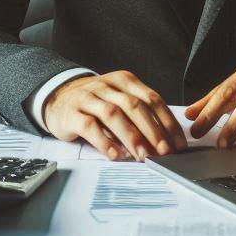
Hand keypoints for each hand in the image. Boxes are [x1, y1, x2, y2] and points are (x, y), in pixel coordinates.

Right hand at [42, 70, 188, 161]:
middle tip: (164, 151)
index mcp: (124, 80)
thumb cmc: (96, 103)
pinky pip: (90, 127)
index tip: (177, 142)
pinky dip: (105, 142)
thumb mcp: (118, 100)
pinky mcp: (72, 114)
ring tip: (143, 155)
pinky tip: (115, 155)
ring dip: (131, 136)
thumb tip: (165, 140)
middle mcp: (108, 85)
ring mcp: (88, 97)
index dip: (167, 121)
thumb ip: (139, 114)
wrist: (58, 98)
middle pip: (134, 105)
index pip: (151, 98)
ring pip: (113, 114)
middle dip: (152, 130)